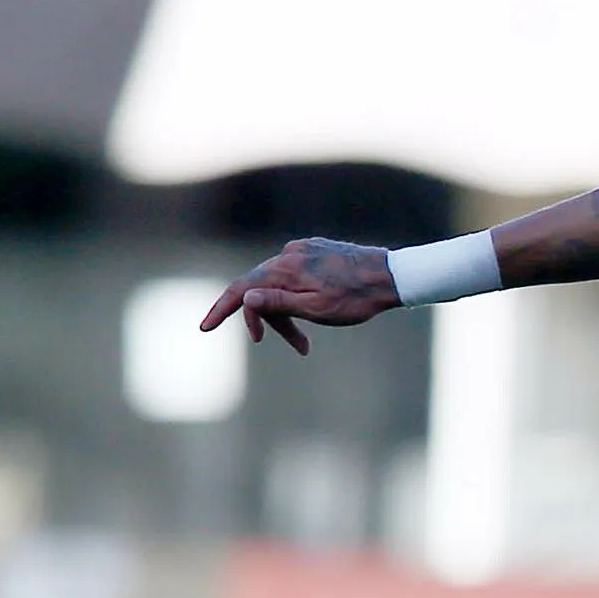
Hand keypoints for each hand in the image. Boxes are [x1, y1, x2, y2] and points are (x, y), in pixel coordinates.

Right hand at [200, 238, 402, 354]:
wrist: (392, 276)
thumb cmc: (357, 298)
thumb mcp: (316, 309)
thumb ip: (278, 302)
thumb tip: (246, 296)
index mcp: (285, 269)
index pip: (242, 289)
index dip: (221, 309)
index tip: (205, 327)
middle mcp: (289, 253)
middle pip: (263, 290)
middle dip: (272, 322)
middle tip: (299, 348)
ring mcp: (303, 249)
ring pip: (281, 284)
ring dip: (288, 313)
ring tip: (308, 343)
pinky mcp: (317, 250)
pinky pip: (296, 276)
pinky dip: (298, 297)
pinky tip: (319, 309)